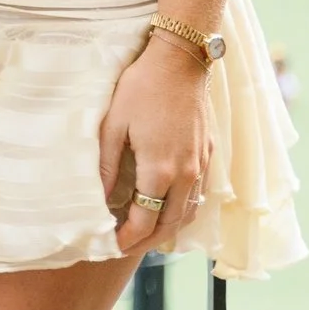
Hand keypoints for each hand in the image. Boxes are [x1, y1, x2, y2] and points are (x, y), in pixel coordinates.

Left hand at [98, 32, 211, 253]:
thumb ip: (105, 166)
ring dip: (168, 228)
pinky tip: (168, 207)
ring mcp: (202, 166)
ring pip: (189, 212)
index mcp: (160, 170)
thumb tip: (99, 200)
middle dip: (147, 241)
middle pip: (170, 224)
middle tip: (125, 247)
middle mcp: (186, 175)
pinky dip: (184, 210)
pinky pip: (200, 195)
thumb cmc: (141, 88)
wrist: (180, 62)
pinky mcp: (209, 154)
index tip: (111, 247)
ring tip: (145, 234)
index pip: (144, 220)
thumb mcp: (113, 125)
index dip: (128, 238)